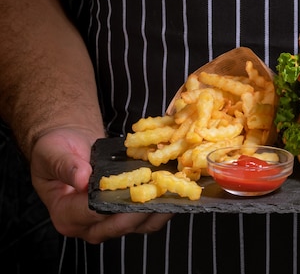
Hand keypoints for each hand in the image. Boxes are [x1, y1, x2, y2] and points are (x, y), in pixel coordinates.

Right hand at [30, 128, 172, 243]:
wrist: (69, 145)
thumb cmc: (56, 150)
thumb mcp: (53, 153)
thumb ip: (66, 166)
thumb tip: (82, 179)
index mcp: (65, 214)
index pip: (93, 214)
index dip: (114, 203)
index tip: (135, 189)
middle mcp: (87, 226)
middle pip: (119, 225)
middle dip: (142, 209)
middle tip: (162, 190)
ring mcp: (108, 224)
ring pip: (138, 226)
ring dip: (158, 209)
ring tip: (174, 190)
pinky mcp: (125, 216)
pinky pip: (147, 218)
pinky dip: (163, 206)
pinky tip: (175, 189)